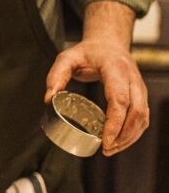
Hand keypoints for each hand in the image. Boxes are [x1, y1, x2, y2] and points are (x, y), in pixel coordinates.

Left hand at [45, 40, 148, 155]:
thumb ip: (56, 76)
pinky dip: (134, 132)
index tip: (105, 140)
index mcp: (115, 68)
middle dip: (124, 135)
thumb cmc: (88, 52)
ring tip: (111, 149)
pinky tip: (120, 142)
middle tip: (106, 149)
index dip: (115, 123)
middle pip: (136, 111)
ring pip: (143, 117)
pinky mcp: (140, 95)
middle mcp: (132, 78)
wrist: (108, 43)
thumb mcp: (67, 58)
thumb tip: (48, 99)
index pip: (119, 99)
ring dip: (130, 137)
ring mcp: (139, 87)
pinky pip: (143, 117)